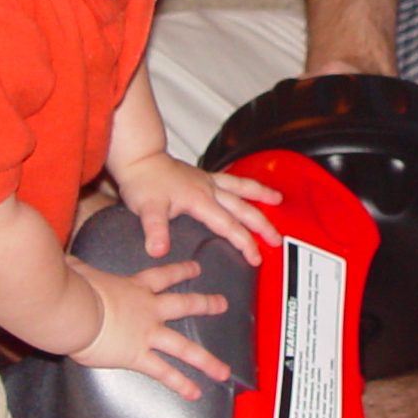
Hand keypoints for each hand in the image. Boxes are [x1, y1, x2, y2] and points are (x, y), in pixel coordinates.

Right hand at [69, 259, 233, 400]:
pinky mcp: (137, 356)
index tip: (196, 268)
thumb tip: (66, 260)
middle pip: (184, 305)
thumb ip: (77, 267)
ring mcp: (146, 334)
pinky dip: (180, 384)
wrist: (74, 310)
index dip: (181, 271)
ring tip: (223, 370)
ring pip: (184, 347)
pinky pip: (164, 372)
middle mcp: (147, 310)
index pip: (163, 277)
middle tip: (222, 304)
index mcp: (134, 288)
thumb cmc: (73, 289)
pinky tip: (195, 393)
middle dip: (206, 304)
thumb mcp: (78, 271)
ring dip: (206, 360)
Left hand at [109, 149, 281, 264]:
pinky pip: (231, 179)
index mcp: (200, 200)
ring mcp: (207, 181)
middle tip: (277, 239)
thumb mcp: (147, 209)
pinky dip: (244, 183)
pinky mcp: (203, 175)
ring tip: (278, 199)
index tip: (255, 258)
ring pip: (242, 188)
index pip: (229, 226)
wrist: (139, 158)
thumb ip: (155, 231)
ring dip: (261, 194)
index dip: (245, 243)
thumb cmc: (143, 182)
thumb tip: (159, 251)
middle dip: (263, 225)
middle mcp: (209, 189)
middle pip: (243, 208)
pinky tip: (250, 186)